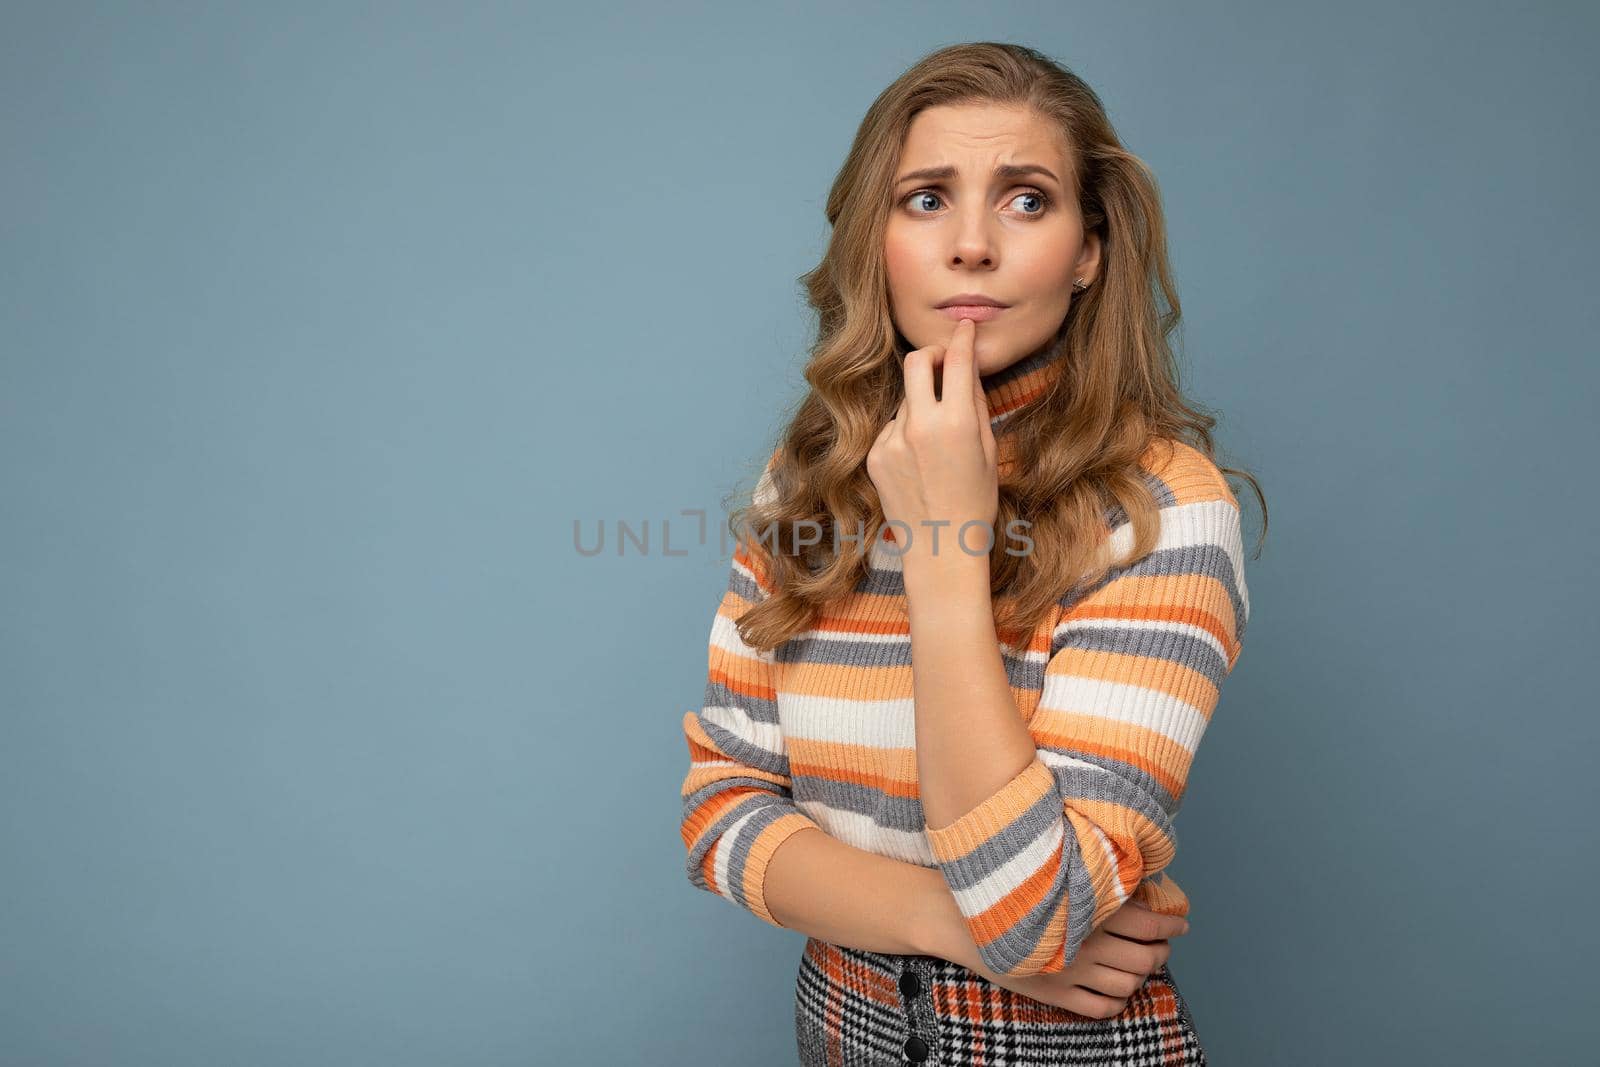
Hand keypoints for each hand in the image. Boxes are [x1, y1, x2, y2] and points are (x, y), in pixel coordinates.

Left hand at [865, 317, 997, 571]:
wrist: (941, 546)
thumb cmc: (974, 501)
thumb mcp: (987, 449)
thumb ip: (976, 403)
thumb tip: (967, 367)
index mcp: (957, 422)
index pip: (956, 359)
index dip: (961, 338)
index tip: (964, 329)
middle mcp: (920, 425)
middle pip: (916, 361)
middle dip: (931, 354)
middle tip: (942, 363)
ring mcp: (892, 439)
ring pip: (906, 398)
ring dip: (921, 401)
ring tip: (936, 437)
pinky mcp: (875, 454)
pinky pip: (892, 426)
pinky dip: (906, 430)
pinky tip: (919, 460)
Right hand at [952, 901, 1189, 1018]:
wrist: (961, 919)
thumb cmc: (1009, 890)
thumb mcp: (1053, 876)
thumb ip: (1091, 883)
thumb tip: (1134, 885)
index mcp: (1087, 909)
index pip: (1150, 922)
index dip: (1172, 923)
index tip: (1181, 921)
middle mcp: (1086, 943)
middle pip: (1146, 956)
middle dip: (1162, 950)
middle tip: (1164, 943)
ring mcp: (1072, 973)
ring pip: (1130, 983)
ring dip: (1143, 975)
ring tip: (1142, 963)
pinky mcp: (1057, 995)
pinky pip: (1104, 1007)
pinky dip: (1120, 999)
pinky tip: (1118, 987)